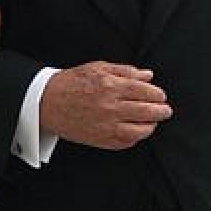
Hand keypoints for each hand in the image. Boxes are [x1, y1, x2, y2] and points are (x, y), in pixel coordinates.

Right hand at [39, 62, 171, 149]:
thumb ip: (125, 71)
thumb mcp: (97, 68)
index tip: (160, 96)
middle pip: (149, 112)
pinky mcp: (101, 139)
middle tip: (165, 110)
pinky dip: (135, 138)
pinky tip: (135, 131)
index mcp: (111, 86)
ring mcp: (106, 126)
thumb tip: (148, 76)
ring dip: (151, 126)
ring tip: (152, 122)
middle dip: (162, 111)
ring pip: (141, 130)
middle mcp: (111, 107)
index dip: (158, 94)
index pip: (147, 92)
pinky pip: (126, 142)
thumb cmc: (71, 83)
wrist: (46, 102)